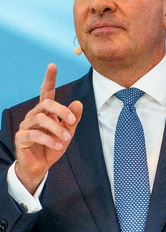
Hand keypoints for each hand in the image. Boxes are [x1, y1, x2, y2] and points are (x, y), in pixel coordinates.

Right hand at [14, 64, 82, 193]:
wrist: (40, 166)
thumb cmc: (53, 146)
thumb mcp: (68, 133)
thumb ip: (73, 119)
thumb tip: (78, 102)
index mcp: (46, 112)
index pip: (46, 92)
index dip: (49, 79)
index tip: (52, 65)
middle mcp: (34, 115)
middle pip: (46, 102)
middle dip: (61, 110)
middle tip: (72, 121)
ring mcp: (26, 125)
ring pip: (41, 118)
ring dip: (57, 128)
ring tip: (67, 138)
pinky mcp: (21, 137)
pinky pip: (35, 134)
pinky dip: (49, 139)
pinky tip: (58, 145)